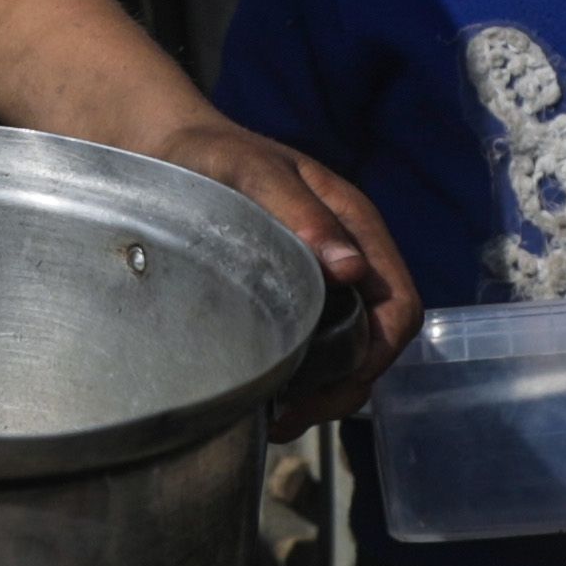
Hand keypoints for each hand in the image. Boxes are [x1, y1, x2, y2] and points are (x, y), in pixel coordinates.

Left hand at [140, 108, 419, 409]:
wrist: (167, 149)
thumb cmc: (214, 154)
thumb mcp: (254, 174)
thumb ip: (301, 213)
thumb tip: (351, 269)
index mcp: (355, 227)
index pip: (398, 305)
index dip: (377, 352)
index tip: (333, 382)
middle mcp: (348, 257)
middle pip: (378, 339)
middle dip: (347, 383)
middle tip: (294, 415)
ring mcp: (321, 279)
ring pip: (348, 349)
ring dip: (324, 389)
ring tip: (277, 416)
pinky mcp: (290, 295)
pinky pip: (314, 344)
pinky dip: (300, 379)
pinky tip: (265, 398)